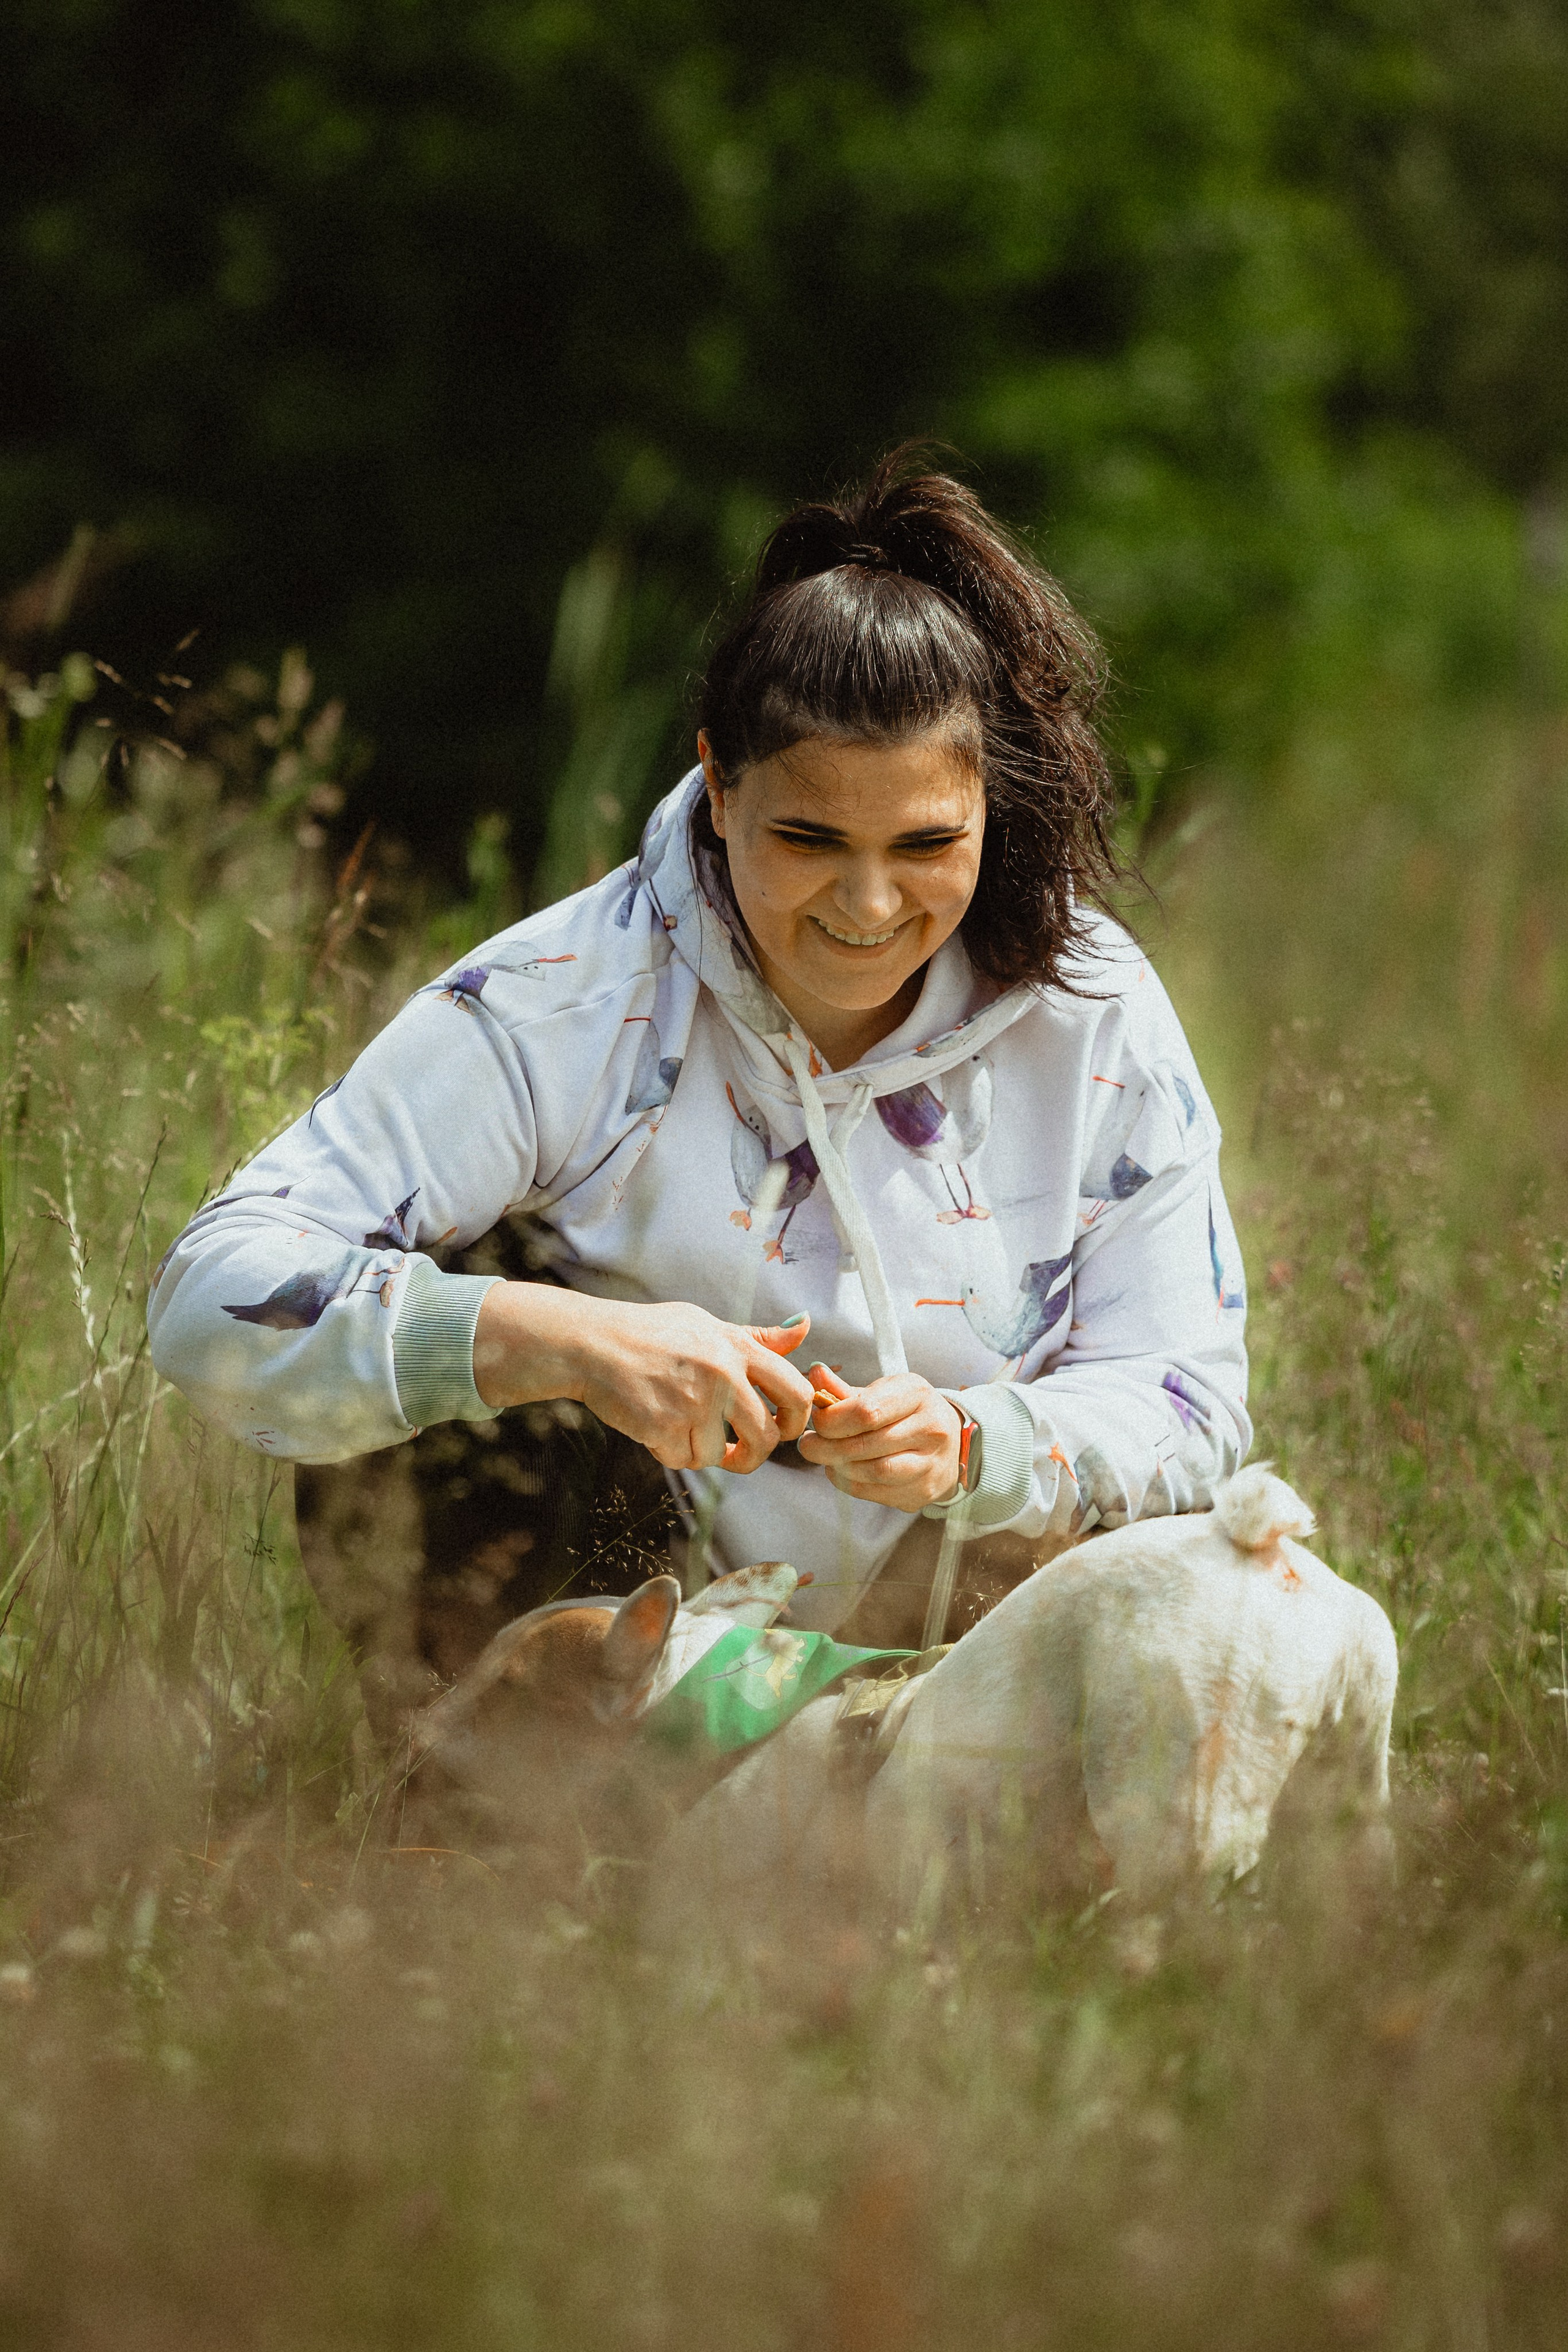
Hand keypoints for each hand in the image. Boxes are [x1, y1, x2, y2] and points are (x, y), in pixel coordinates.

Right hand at [472, 1284, 814, 1472]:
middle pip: (766, 1437)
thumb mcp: (707, 1324)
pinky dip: (672, 1453)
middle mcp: (723, 1375)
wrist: (592, 1344)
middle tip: (738, 1453)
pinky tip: (656, 1429)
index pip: (796, 1391)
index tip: (781, 1428)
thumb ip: (756, 1337)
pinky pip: (684, 1461)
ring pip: (720, 1455)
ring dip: (702, 1452)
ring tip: (680, 1428)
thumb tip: (805, 1326)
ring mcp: (694, 1402)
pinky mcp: (664, 1426)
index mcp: (738, 1347)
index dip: (796, 1420)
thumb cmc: (650, 1332)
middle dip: (755, 1455)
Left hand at [795, 1361, 963, 1511]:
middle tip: (808, 1445)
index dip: (832, 1420)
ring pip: (872, 1471)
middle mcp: (930, 1428)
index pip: (866, 1411)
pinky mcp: (922, 1492)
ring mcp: (930, 1463)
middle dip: (827, 1446)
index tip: (816, 1423)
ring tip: (825, 1457)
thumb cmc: (908, 1414)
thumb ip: (846, 1389)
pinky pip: (875, 1492)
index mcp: (917, 1393)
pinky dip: (849, 1484)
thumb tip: (815, 1374)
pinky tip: (842, 1472)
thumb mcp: (883, 1393)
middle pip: (866, 1444)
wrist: (951, 1444)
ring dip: (838, 1467)